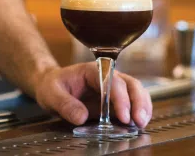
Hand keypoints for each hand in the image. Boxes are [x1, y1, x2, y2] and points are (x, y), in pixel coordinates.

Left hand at [34, 62, 152, 127]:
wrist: (51, 85)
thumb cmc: (52, 86)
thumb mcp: (52, 94)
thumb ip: (65, 104)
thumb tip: (82, 117)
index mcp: (93, 71)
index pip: (112, 81)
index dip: (120, 99)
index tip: (123, 116)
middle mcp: (107, 77)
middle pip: (130, 84)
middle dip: (138, 102)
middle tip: (138, 121)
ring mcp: (113, 88)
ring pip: (136, 92)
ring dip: (143, 107)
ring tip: (142, 124)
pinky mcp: (114, 100)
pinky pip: (132, 103)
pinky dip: (138, 112)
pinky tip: (138, 124)